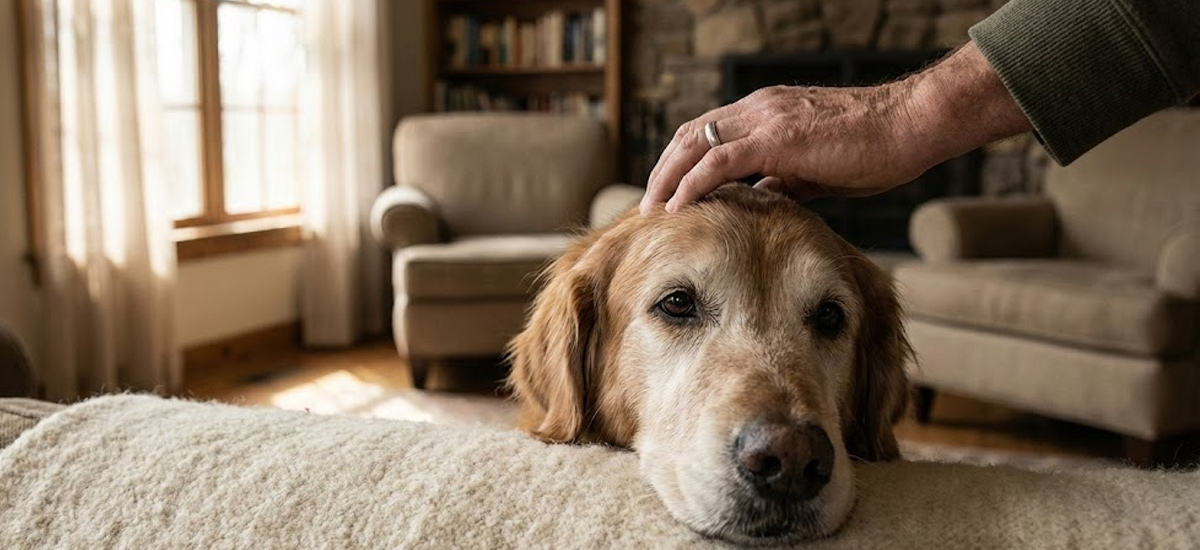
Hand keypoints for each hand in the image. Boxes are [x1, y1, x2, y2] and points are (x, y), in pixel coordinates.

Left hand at [640, 43, 1032, 213]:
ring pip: (695, 144)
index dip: (681, 163)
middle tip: (648, 206)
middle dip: (663, 171)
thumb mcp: (815, 168)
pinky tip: (677, 207)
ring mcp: (765, 120)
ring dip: (667, 179)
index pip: (706, 133)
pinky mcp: (776, 138)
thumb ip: (782, 180)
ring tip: (651, 211)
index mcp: (765, 113)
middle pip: (690, 136)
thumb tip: (758, 202)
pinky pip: (719, 161)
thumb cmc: (874, 147)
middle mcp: (757, 110)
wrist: (910, 126)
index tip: (667, 195)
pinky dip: (691, 183)